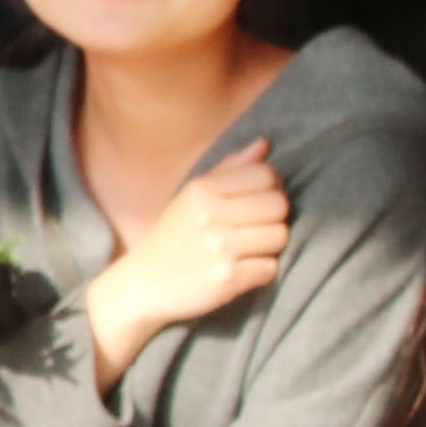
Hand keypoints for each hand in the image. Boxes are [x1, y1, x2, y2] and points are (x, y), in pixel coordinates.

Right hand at [86, 143, 291, 355]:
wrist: (145, 283)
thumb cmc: (175, 235)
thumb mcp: (193, 196)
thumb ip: (230, 168)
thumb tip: (265, 143)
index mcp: (202, 189)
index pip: (266, 175)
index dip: (271, 189)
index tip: (257, 203)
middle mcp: (210, 215)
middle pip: (279, 205)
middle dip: (274, 218)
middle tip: (254, 229)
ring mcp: (219, 247)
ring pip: (280, 236)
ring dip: (269, 246)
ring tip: (247, 250)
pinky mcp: (228, 278)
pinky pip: (271, 268)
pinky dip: (261, 271)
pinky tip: (241, 270)